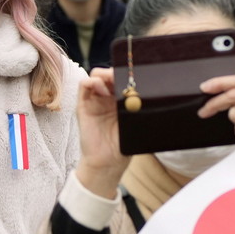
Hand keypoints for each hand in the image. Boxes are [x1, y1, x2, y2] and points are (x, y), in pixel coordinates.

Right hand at [75, 68, 129, 198]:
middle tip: (124, 76)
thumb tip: (151, 92)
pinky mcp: (83, 105)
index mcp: (120, 99)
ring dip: (104, 75)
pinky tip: (102, 91)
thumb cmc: (123, 144)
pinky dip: (92, 82)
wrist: (108, 162)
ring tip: (113, 84)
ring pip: (96, 76)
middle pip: (108, 74)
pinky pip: (83, 85)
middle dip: (115, 71)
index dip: (126, 73)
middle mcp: (106, 97)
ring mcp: (94, 100)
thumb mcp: (135, 122)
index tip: (134, 74)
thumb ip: (138, 106)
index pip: (121, 78)